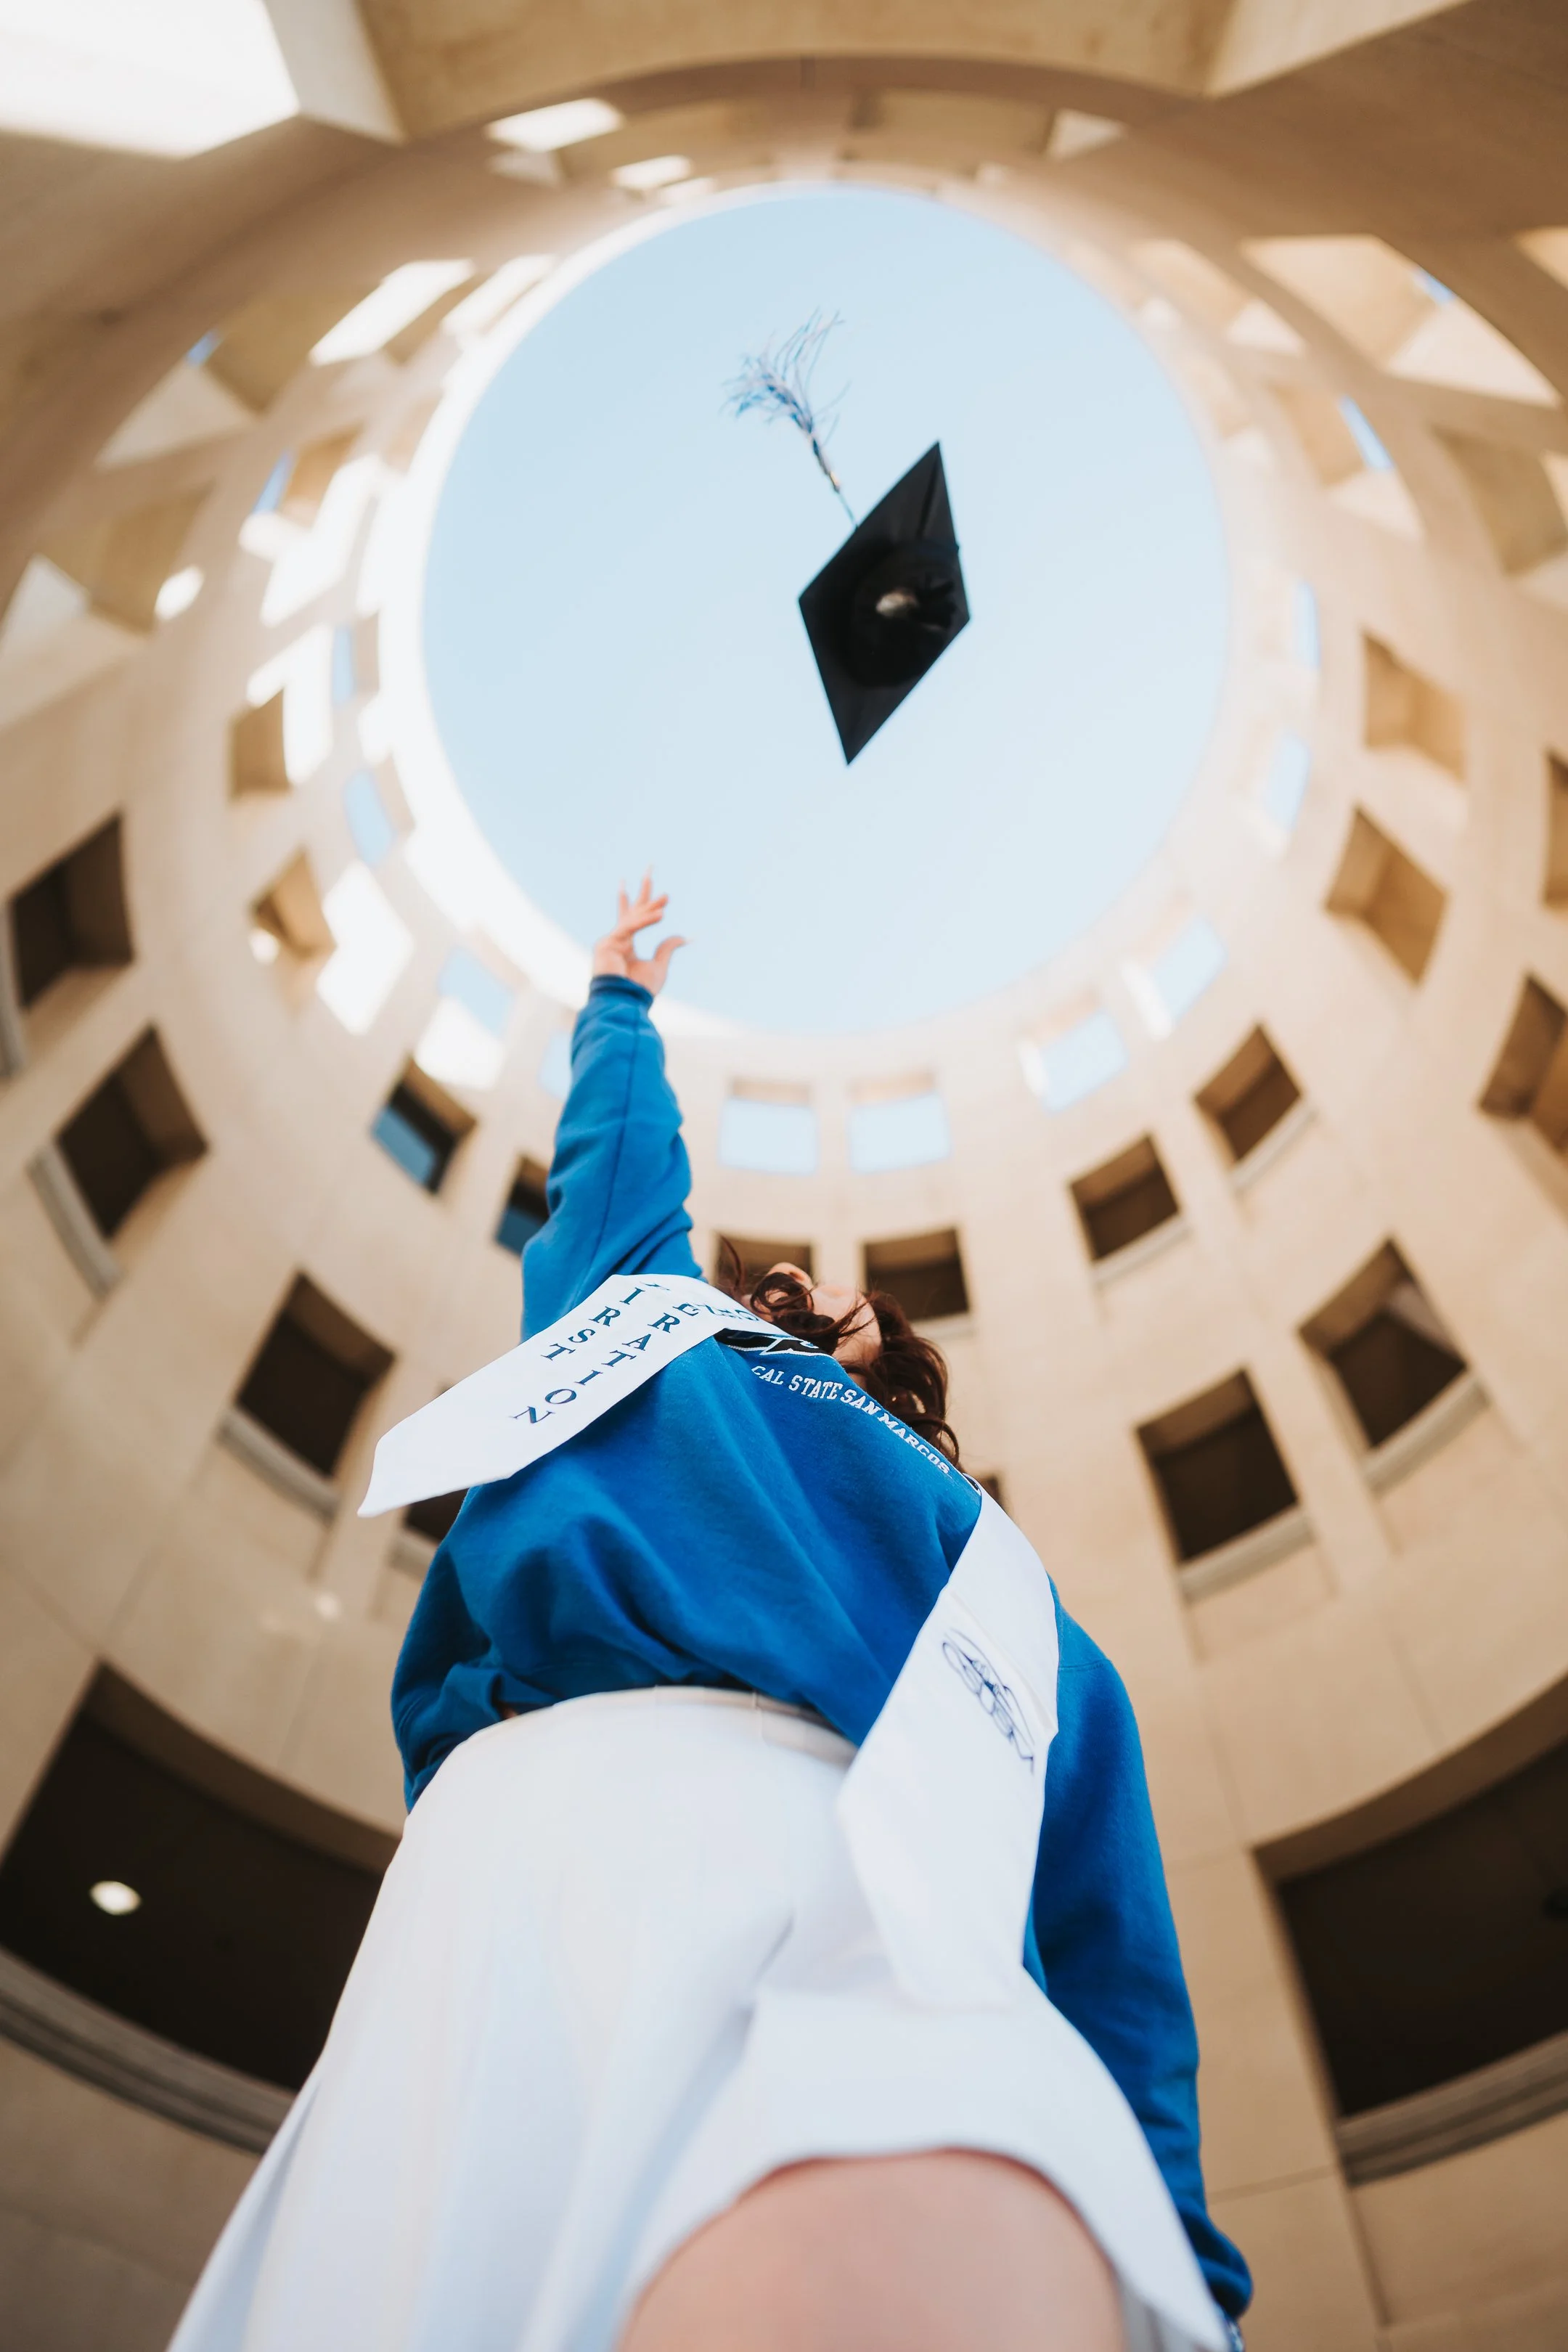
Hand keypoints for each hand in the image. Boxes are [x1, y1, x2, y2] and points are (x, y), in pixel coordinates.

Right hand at [592, 874, 685, 996]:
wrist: (625, 1002)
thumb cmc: (639, 989)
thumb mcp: (659, 965)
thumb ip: (668, 947)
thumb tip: (685, 936)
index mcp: (625, 944)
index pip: (632, 917)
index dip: (637, 900)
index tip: (636, 881)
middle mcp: (616, 939)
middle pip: (632, 908)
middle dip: (643, 889)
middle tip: (651, 865)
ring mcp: (610, 940)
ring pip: (635, 918)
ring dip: (651, 908)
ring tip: (667, 899)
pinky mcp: (608, 943)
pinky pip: (631, 927)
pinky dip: (646, 921)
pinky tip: (661, 915)